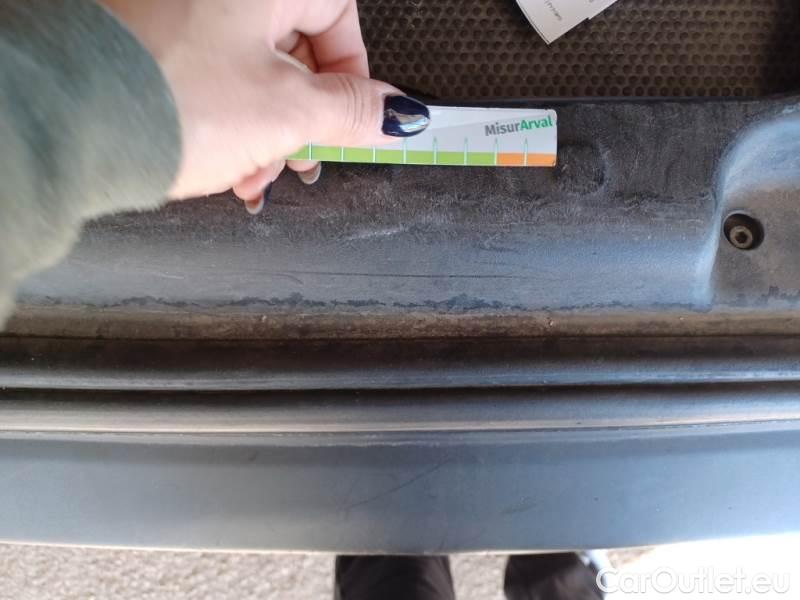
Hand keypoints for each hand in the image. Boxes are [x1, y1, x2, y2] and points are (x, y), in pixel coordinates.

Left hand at [99, 0, 429, 209]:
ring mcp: (182, 14)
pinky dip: (227, 124)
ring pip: (251, 72)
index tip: (352, 119)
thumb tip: (400, 113)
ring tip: (255, 174)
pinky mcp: (153, 44)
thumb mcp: (286, 111)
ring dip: (265, 133)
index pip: (340, 14)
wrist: (72, 125)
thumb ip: (351, 111)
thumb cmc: (168, 100)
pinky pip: (210, 79)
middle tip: (301, 157)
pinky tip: (226, 166)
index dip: (354, 75)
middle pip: (293, 49)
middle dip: (303, 117)